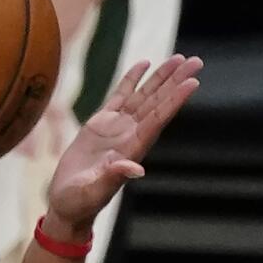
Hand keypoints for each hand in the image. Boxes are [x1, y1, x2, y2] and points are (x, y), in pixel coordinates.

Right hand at [44, 53, 200, 238]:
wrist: (67, 203)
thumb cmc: (79, 203)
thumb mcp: (93, 192)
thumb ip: (113, 178)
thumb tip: (136, 169)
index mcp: (131, 150)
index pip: (157, 120)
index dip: (174, 100)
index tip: (192, 82)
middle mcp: (130, 136)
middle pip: (157, 103)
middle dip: (175, 81)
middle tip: (196, 61)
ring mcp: (117, 129)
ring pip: (143, 96)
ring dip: (160, 77)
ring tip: (179, 58)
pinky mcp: (101, 124)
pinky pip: (120, 96)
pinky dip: (132, 79)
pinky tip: (144, 64)